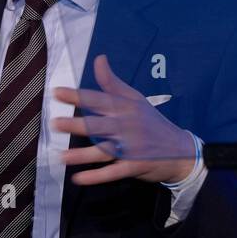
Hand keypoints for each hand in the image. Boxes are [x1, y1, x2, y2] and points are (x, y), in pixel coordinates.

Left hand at [51, 54, 195, 185]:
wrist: (181, 150)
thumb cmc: (152, 122)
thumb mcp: (135, 99)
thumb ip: (113, 82)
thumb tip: (99, 59)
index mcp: (125, 108)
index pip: (98, 100)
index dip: (77, 96)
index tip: (56, 92)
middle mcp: (127, 126)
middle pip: (99, 125)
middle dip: (77, 125)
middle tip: (55, 123)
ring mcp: (131, 148)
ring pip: (103, 150)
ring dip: (82, 154)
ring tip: (62, 156)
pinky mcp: (134, 166)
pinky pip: (113, 172)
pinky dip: (96, 176)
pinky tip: (79, 178)